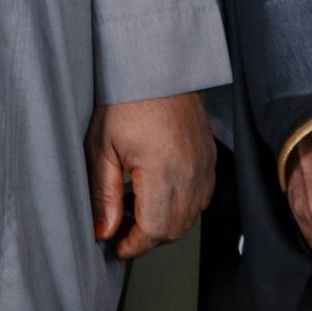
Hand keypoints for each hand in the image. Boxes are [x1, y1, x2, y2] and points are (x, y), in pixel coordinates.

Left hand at [86, 92, 215, 259]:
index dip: (134, 245)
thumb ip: (103, 195)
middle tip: (120, 228)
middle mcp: (191, 173)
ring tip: (134, 208)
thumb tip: (103, 231)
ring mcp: (205, 165)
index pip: (155, 231)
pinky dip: (181, 204)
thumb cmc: (125, 98)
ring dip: (165, 222)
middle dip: (147, 237)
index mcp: (164, 172)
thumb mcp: (101, 147)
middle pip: (175, 229)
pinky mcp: (210, 156)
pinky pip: (201, 196)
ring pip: (190, 216)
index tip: (116, 246)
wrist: (156, 65)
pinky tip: (157, 191)